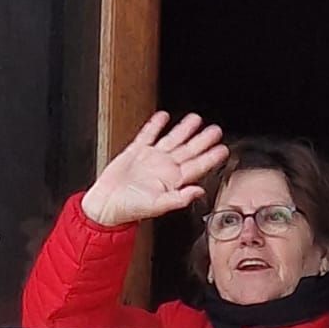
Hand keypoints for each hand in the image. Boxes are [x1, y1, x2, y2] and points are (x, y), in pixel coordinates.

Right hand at [80, 112, 226, 227]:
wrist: (105, 206)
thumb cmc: (128, 210)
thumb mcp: (156, 206)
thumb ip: (179, 199)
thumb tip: (199, 192)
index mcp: (172, 181)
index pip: (197, 166)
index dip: (211, 157)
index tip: (223, 148)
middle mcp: (164, 169)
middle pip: (188, 150)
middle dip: (202, 139)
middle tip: (216, 129)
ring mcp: (151, 160)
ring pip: (172, 140)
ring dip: (184, 129)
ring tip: (195, 118)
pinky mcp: (135, 153)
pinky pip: (148, 135)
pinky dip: (155, 126)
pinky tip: (162, 117)